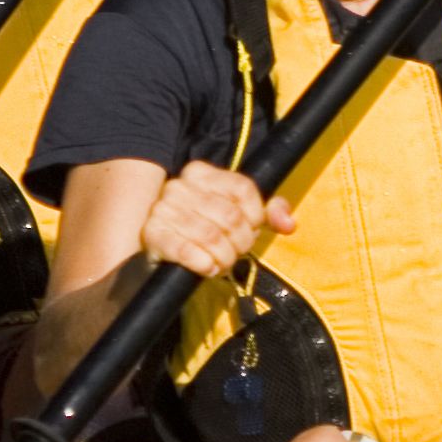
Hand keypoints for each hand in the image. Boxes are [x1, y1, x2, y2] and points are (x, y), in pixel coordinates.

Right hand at [140, 162, 295, 277]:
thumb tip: (289, 224)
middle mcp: (179, 186)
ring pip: (210, 236)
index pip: (242, 187)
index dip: (256, 214)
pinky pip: (185, 250)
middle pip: (229, 215)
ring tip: (224, 263)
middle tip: (238, 252)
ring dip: (225, 257)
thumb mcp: (240, 215)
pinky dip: (204, 264)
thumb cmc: (207, 229)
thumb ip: (270, 213)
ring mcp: (162, 209)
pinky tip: (208, 268)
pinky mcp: (152, 235)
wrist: (164, 251)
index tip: (253, 228)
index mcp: (200, 173)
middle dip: (242, 241)